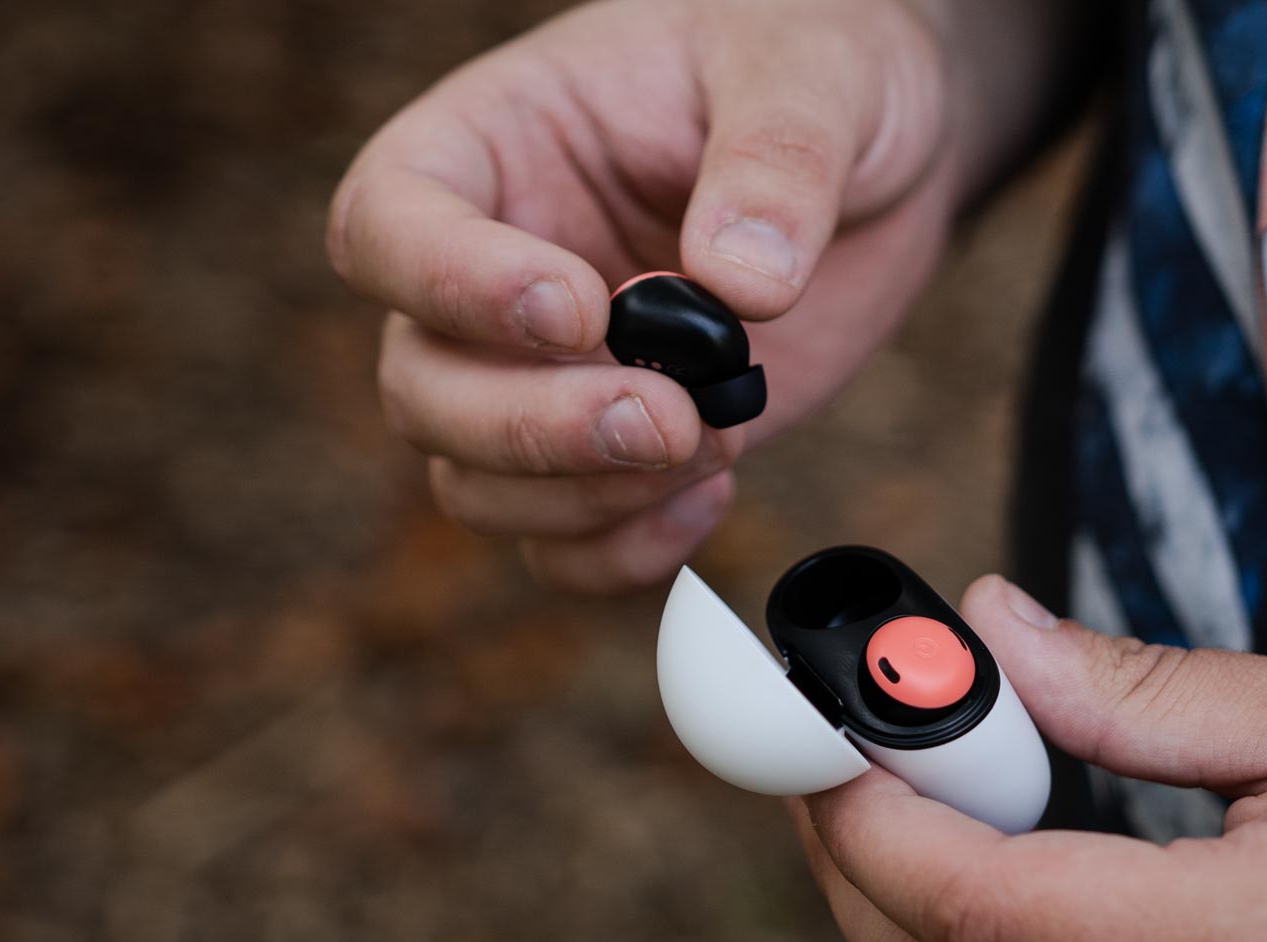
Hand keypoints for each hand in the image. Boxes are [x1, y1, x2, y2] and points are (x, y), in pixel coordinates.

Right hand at [327, 0, 958, 592]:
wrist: (878, 151)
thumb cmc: (811, 65)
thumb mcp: (810, 71)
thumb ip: (775, 160)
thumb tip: (739, 281)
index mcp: (493, 148)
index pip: (388, 225)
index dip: (454, 284)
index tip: (579, 310)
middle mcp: (493, 272)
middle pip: (422, 383)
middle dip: (532, 427)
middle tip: (667, 418)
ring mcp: (547, 374)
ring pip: (474, 480)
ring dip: (581, 497)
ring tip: (715, 440)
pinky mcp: (616, 448)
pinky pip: (562, 541)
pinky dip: (622, 550)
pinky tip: (713, 494)